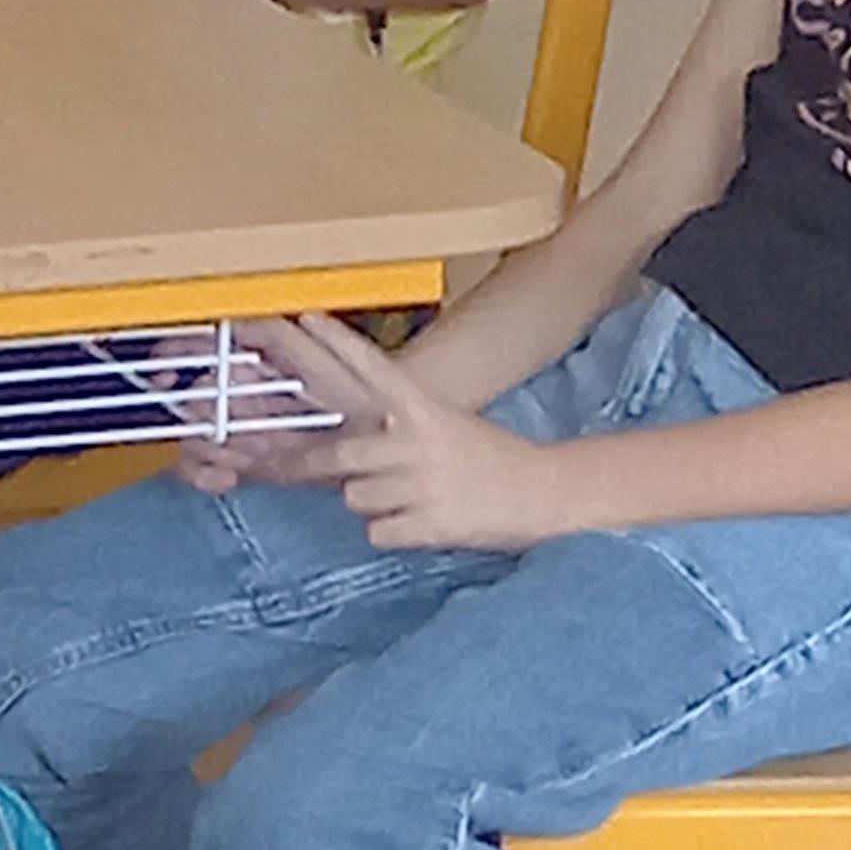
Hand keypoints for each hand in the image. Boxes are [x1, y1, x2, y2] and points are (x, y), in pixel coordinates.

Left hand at [214, 314, 560, 550]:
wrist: (545, 492)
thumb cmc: (493, 458)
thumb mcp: (447, 424)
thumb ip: (401, 424)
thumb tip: (353, 438)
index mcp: (425, 410)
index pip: (374, 368)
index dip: (338, 343)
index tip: (309, 316)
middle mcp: (420, 443)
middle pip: (342, 455)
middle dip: (317, 466)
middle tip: (305, 467)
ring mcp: (424, 485)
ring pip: (355, 498)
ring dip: (369, 503)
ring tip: (403, 498)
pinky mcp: (430, 525)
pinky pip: (378, 533)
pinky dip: (390, 533)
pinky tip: (417, 523)